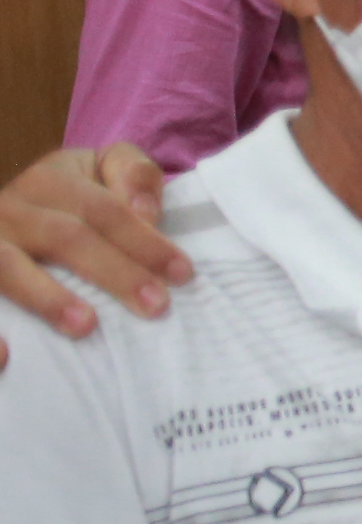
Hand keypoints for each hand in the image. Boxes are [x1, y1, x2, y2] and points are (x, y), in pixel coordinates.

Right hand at [0, 146, 185, 366]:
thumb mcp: (102, 167)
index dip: (143, 240)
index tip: (181, 273)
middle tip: (155, 305)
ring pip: (10, 267)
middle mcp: (12, 209)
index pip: (103, 210)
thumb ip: (134, 175)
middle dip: (114, 272)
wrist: (10, 204)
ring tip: (86, 326)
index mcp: (50, 181)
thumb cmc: (70, 194)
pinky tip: (5, 356)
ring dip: (47, 298)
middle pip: (66, 238)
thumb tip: (145, 210)